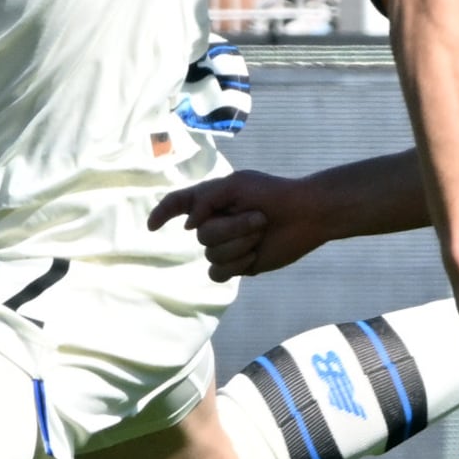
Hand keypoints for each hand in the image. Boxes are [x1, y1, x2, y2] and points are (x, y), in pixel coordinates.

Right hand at [148, 169, 336, 280]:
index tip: (152, 227)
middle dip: (232, 228)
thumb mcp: (237, 184)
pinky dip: (236, 264)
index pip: (178, 205)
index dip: (162, 213)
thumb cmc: (273, 194)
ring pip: (211, 254)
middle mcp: (214, 222)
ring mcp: (225, 245)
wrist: (307, 215)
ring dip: (240, 244)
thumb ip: (206, 198)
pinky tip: (254, 255)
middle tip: (259, 218)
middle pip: (201, 235)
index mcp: (211, 199)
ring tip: (261, 233)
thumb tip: (187, 225)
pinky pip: (218, 273)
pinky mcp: (237, 265)